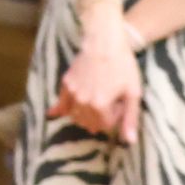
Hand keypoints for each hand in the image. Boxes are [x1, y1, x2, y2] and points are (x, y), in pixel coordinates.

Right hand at [51, 20, 139, 141]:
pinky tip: (52, 114)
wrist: (104, 42)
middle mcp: (82, 102)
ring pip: (75, 116)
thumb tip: (129, 142)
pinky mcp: (66, 83)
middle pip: (90, 123)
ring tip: (93, 110)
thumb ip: (130, 119)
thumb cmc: (123, 66)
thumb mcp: (132, 93)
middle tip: (110, 106)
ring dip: (84, 117)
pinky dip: (60, 109)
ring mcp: (72, 92)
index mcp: (99, 106)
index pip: (106, 125)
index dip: (116, 118)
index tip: (121, 106)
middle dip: (101, 119)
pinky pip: (61, 102)